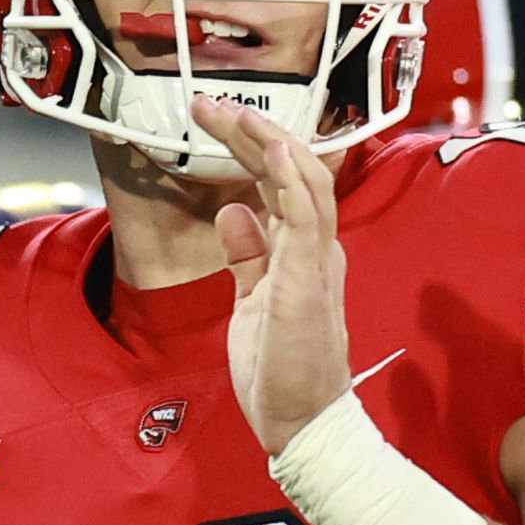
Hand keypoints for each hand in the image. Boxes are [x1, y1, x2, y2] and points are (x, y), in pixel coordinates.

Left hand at [192, 97, 351, 455]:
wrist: (302, 423)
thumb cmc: (283, 370)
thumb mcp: (253, 301)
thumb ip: (247, 255)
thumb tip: (231, 211)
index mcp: (301, 251)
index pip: (279, 182)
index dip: (250, 145)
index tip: (215, 117)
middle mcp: (314, 248)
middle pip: (290, 171)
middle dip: (251, 130)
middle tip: (209, 101)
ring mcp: (315, 262)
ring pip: (303, 182)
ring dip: (270, 141)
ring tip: (239, 110)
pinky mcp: (308, 281)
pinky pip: (307, 219)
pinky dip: (293, 179)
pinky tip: (275, 148)